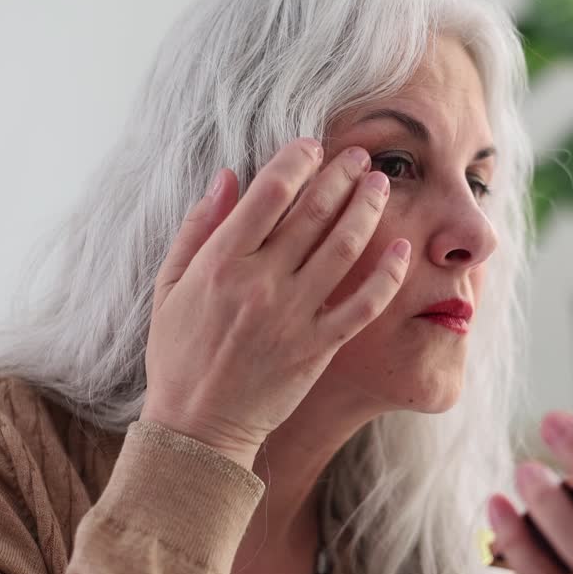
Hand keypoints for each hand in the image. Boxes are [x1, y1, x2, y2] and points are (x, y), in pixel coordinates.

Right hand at [141, 137, 410, 467]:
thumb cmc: (178, 354)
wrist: (197, 427)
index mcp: (220, 262)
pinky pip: (362, 304)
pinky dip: (387, 273)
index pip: (269, 193)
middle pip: (313, 212)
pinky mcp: (318, 347)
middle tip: (361, 155)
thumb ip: (198, 228)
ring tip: (381, 185)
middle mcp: (259, 283)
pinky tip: (403, 247)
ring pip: (343, 248)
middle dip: (341, 175)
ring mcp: (292, 316)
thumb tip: (226, 176)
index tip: (311, 147)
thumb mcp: (170, 286)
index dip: (296, 161)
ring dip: (367, 209)